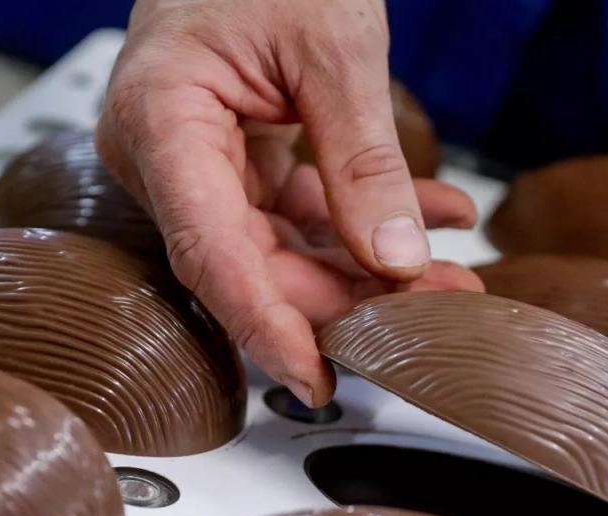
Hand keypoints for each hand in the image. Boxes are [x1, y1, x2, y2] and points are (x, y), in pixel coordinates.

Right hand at [95, 0, 481, 407]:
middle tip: (430, 314)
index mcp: (159, 119)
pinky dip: (361, 220)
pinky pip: (295, 212)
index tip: (313, 377)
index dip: (263, 323)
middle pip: (250, 262)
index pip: (208, 251)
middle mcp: (166, 154)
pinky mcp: (234, 161)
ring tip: (447, 277)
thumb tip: (394, 259)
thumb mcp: (334, 46)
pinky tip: (431, 218)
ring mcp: (197, 162)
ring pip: (279, 248)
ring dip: (365, 267)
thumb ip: (361, 157)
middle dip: (344, 297)